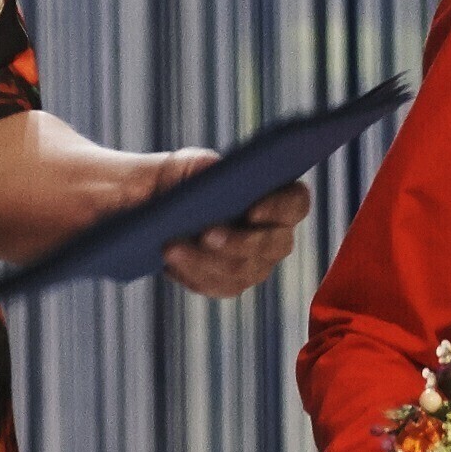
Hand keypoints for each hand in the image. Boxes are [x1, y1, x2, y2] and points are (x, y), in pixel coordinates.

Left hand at [144, 152, 312, 299]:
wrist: (154, 210)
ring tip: (171, 248)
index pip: (296, 203)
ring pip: (243, 270)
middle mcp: (275, 233)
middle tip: (206, 235)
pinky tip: (171, 264)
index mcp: (276, 195)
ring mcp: (256, 262)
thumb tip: (212, 172)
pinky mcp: (232, 283)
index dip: (280, 208)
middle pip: (275, 244)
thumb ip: (200, 165)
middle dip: (240, 242)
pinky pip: (220, 286)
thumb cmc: (180, 180)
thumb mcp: (185, 165)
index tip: (252, 211)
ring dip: (206, 261)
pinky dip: (193, 275)